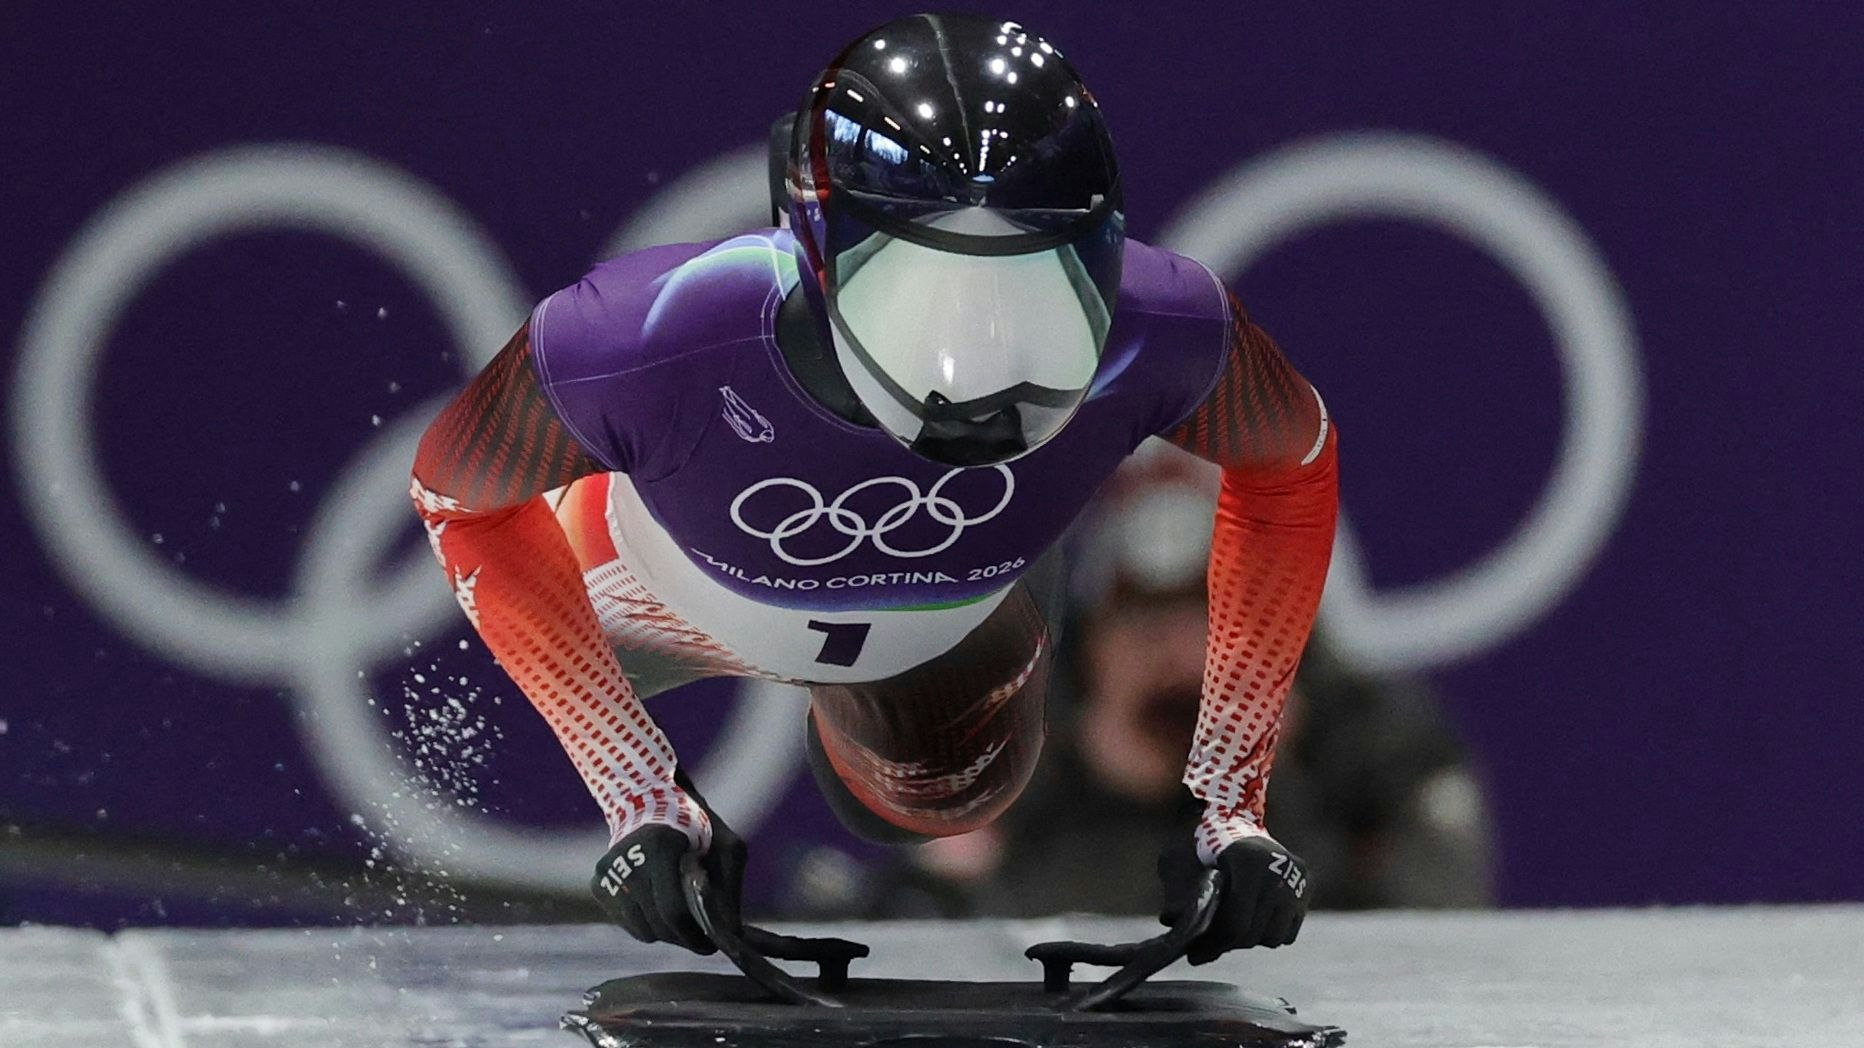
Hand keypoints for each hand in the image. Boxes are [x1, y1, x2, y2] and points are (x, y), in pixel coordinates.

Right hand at [589, 776, 748, 954]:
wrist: (651, 801)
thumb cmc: (697, 825)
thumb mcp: (726, 846)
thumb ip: (730, 887)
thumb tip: (730, 933)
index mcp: (659, 847)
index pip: (673, 910)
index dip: (694, 935)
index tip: (710, 945)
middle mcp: (627, 860)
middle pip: (657, 925)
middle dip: (682, 938)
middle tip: (700, 940)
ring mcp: (608, 873)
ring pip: (641, 930)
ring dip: (665, 933)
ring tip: (681, 919)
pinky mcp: (598, 883)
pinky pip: (626, 923)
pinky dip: (646, 923)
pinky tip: (659, 906)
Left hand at [1160, 832, 1308, 962]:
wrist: (1235, 821)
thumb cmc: (1203, 845)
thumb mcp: (1180, 862)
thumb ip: (1176, 893)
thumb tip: (1170, 921)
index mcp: (1249, 863)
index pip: (1236, 923)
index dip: (1215, 944)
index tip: (1195, 955)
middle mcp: (1279, 871)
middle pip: (1255, 934)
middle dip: (1229, 943)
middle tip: (1210, 945)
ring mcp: (1297, 878)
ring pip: (1274, 937)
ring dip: (1251, 938)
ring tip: (1232, 927)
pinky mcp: (1307, 884)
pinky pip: (1288, 932)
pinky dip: (1269, 932)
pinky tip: (1252, 919)